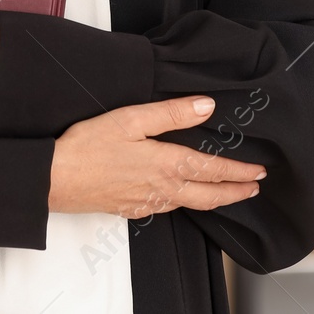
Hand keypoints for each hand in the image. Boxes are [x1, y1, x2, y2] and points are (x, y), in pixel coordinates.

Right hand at [49, 95, 266, 217]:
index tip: (258, 172)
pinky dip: (184, 203)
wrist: (54, 179)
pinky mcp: (129, 208)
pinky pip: (166, 208)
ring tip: (225, 193)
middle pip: (208, 196)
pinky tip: (181, 198)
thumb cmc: (88, 146)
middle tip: (254, 188)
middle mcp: (161, 188)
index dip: (239, 172)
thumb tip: (207, 106)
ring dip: (213, 199)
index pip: (213, 170)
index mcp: (166, 164)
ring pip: (189, 204)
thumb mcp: (131, 119)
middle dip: (235, 192)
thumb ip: (171, 113)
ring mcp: (146, 202)